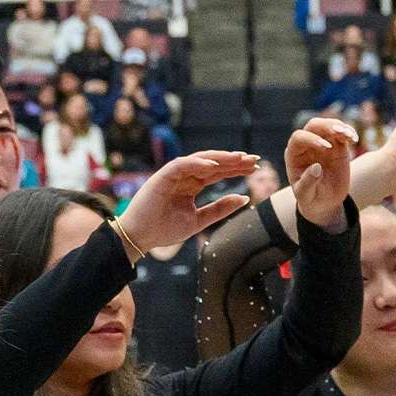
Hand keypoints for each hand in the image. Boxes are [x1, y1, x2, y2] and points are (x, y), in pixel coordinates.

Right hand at [116, 149, 256, 255]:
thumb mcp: (200, 220)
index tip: (255, 168)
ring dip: (220, 158)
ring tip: (239, 158)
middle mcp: (184, 177)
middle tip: (254, 159)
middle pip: (213, 163)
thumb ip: (221, 208)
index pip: (218, 172)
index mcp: (192, 185)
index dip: (236, 169)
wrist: (140, 237)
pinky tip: (215, 165)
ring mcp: (173, 175)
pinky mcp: (162, 176)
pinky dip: (198, 163)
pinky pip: (182, 165)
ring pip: (200, 160)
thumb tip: (245, 198)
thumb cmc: (165, 229)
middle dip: (233, 160)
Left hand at [285, 117, 356, 225]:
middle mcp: (307, 145)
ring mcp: (323, 143)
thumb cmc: (310, 198)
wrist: (324, 201)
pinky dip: (348, 133)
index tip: (326, 148)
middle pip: (314, 125)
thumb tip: (316, 167)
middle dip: (327, 126)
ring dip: (340, 127)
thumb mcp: (305, 195)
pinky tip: (354, 138)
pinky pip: (342, 134)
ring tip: (350, 136)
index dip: (312, 139)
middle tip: (339, 133)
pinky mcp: (337, 146)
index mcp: (294, 154)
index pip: (299, 138)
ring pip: (329, 126)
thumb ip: (308, 182)